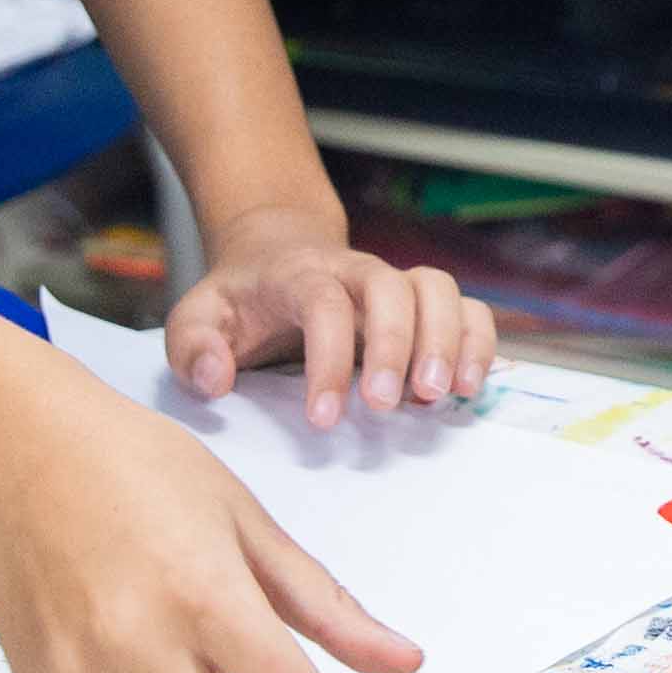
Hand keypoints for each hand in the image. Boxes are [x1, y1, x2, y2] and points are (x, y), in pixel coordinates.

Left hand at [167, 211, 497, 426]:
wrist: (277, 254)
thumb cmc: (240, 300)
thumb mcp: (196, 316)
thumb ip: (193, 346)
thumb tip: (217, 379)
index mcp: (299, 275)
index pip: (321, 303)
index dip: (328, 359)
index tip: (323, 419)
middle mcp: (355, 272)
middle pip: (391, 288)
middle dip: (396, 346)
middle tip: (386, 405)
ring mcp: (395, 284)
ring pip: (438, 289)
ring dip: (447, 341)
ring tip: (440, 396)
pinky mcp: (423, 303)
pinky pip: (467, 308)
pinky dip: (478, 343)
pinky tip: (467, 388)